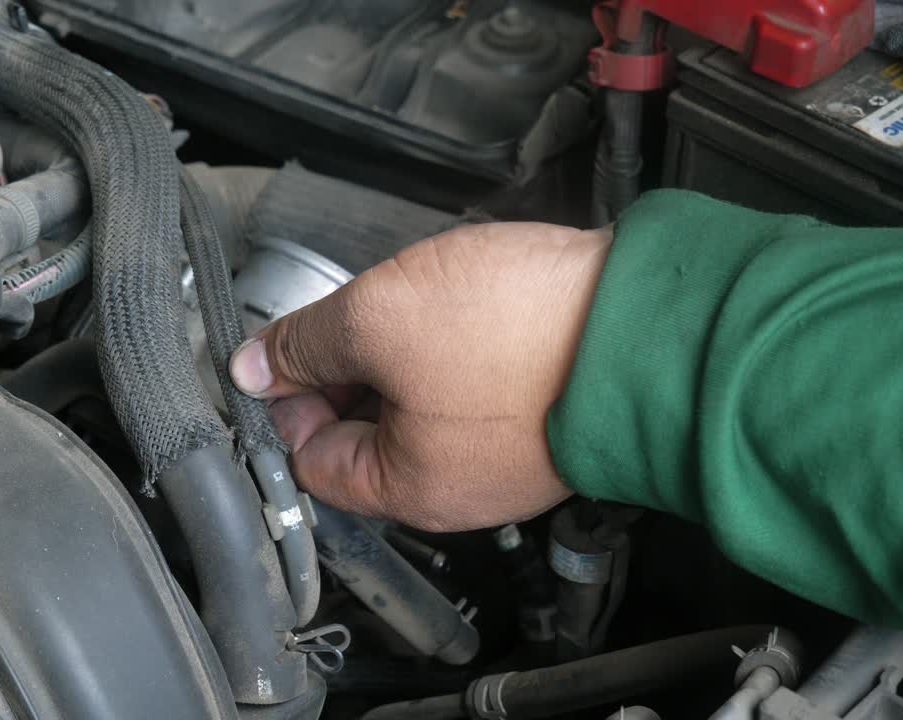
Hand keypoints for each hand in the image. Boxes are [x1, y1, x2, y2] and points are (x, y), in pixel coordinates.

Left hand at [230, 222, 611, 530]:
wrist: (648, 319)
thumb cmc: (522, 333)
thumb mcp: (381, 320)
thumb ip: (306, 343)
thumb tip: (255, 364)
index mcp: (409, 489)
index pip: (311, 458)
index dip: (290, 396)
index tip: (293, 346)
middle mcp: (459, 488)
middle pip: (366, 435)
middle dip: (349, 370)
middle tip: (357, 313)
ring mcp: (506, 456)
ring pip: (419, 408)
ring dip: (402, 356)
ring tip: (416, 305)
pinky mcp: (541, 417)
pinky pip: (471, 392)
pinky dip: (453, 355)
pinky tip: (464, 312)